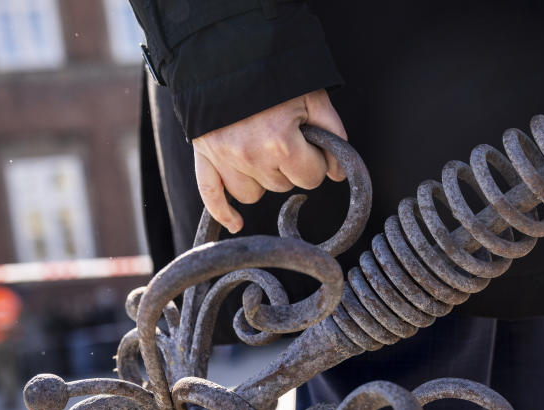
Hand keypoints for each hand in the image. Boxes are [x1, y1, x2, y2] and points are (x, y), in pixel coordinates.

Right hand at [191, 89, 347, 233]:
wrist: (227, 51)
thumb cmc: (276, 74)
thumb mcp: (314, 97)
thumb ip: (333, 136)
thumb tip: (338, 174)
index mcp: (281, 141)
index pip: (311, 177)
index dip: (315, 161)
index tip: (310, 143)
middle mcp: (250, 155)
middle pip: (283, 185)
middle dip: (290, 166)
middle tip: (285, 137)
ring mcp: (224, 158)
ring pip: (253, 194)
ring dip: (262, 178)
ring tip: (262, 148)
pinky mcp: (205, 157)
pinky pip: (211, 196)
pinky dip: (224, 212)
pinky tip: (236, 223)